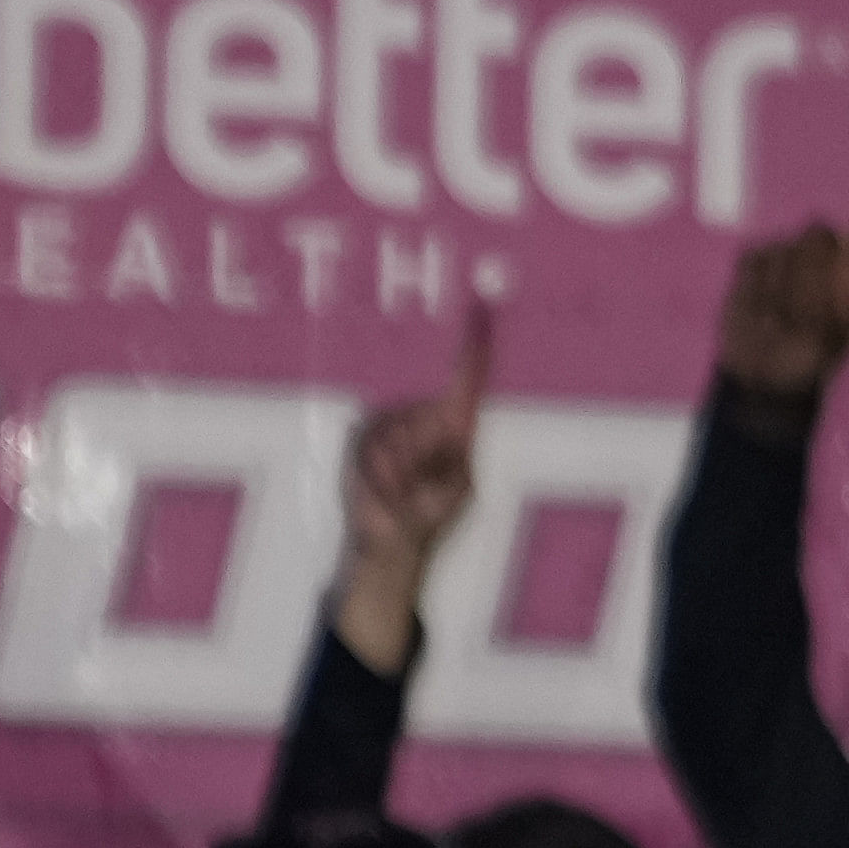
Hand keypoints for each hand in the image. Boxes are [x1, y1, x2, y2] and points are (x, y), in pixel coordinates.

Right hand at [330, 300, 489, 666]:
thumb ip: (450, 455)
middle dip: (423, 450)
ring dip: (399, 466)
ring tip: (403, 488)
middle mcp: (425, 418)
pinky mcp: (364, 437)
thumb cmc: (430, 515)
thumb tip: (438, 422)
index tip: (484, 305)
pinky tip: (383, 486)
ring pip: (396, 431)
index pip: (469, 378)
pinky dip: (378, 470)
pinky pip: (372, 446)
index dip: (476, 343)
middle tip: (421, 483)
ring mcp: (393, 425)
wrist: (392, 542)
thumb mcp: (455, 489)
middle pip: (425, 412)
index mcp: (458, 427)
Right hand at [714, 154, 848, 409]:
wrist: (764, 375)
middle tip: (800, 316)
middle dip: (805, 274)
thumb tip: (819, 227)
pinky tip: (760, 307)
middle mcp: (829, 257)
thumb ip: (822, 285)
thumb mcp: (825, 333)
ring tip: (780, 317)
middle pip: (818, 235)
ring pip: (782, 252)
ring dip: (777, 290)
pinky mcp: (757, 259)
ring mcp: (791, 254)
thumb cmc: (807, 359)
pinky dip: (752, 288)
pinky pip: (754, 261)